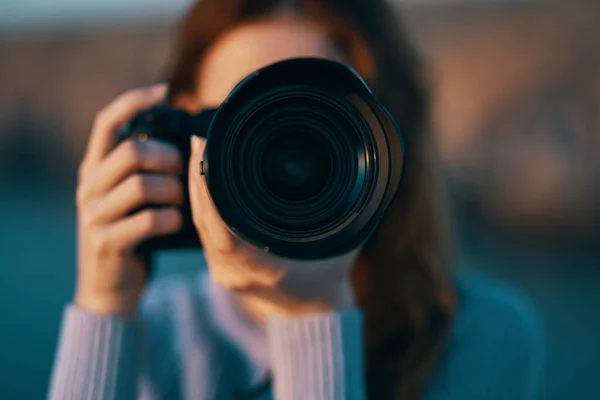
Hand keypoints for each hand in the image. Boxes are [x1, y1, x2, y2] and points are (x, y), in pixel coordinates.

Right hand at [74, 84, 183, 315]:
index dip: (134, 101)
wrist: (109, 288)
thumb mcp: (126, 199)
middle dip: (167, 158)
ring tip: (181, 202)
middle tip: (182, 173)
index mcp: (93, 169)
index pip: (106, 122)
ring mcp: (94, 215)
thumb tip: (183, 143)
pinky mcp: (108, 242)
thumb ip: (140, 171)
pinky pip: (150, 219)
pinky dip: (172, 218)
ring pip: (143, 185)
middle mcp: (88, 187)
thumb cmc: (130, 235)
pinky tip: (176, 223)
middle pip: (132, 151)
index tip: (163, 90)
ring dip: (174, 191)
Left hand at [188, 135, 358, 319]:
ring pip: (200, 225)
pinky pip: (204, 230)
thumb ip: (344, 213)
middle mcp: (237, 273)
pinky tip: (203, 178)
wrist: (311, 310)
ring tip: (199, 151)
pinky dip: (203, 203)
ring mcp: (224, 272)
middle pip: (205, 222)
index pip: (224, 231)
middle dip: (199, 179)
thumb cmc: (328, 275)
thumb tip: (357, 175)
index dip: (209, 197)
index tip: (208, 160)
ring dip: (197, 188)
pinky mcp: (220, 267)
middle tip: (200, 142)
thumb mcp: (343, 243)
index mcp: (265, 269)